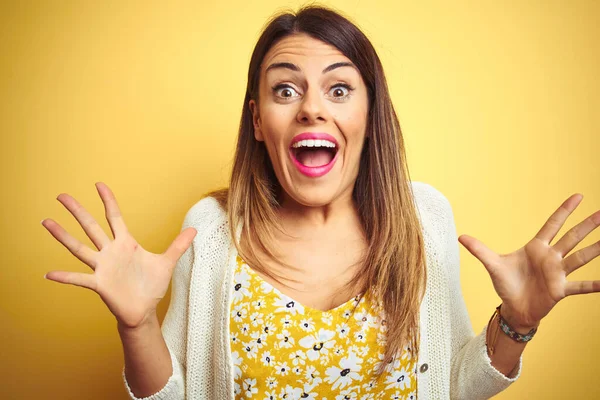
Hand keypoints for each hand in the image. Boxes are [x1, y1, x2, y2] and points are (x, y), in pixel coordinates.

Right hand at [42, 182, 196, 328]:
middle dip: (77, 211)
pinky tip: (48, 274)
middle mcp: (110, 252)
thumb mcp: (167, 262)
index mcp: (126, 243)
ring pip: (80, 248)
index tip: (99, 184)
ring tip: (46, 222)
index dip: (108, 200)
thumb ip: (179, 245)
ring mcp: (103, 267)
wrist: (144, 311)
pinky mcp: (99, 284)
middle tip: (61, 196)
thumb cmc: (152, 286)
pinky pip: (80, 279)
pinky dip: (65, 277)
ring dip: (63, 236)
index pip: (114, 216)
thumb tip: (195, 230)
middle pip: (91, 226)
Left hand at [458, 193, 599, 330]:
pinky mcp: (561, 290)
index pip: (553, 225)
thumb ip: (479, 250)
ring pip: (580, 258)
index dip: (564, 211)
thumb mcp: (492, 264)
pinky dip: (594, 285)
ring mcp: (558, 273)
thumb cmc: (506, 284)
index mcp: (536, 248)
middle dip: (587, 225)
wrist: (513, 308)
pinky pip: (580, 286)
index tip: (578, 196)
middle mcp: (551, 258)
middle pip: (572, 237)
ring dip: (596, 249)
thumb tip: (461, 237)